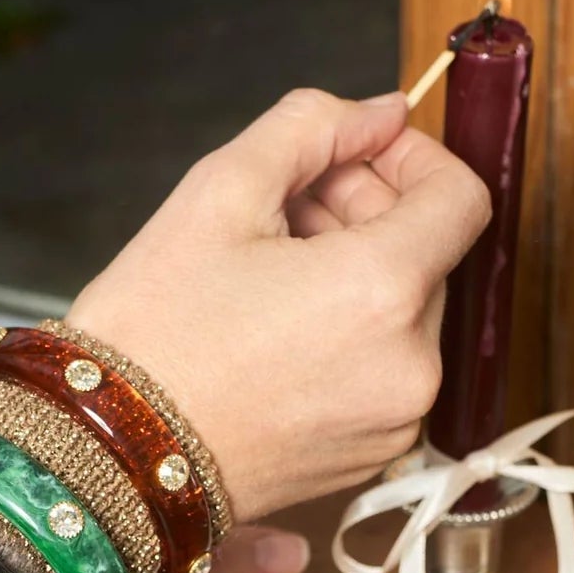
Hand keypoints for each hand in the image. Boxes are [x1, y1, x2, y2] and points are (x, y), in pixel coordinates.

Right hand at [68, 89, 490, 521]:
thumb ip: (313, 126)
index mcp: (383, 292)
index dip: (416, 159)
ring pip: (405, 316)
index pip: (462, 198)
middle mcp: (409, 365)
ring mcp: (394, 421)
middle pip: (430, 258)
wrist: (110, 453)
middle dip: (369, 216)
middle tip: (285, 211)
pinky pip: (382, 373)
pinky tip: (276, 331)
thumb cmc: (154, 332)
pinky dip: (347, 339)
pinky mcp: (369, 457)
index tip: (364, 154)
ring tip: (269, 274)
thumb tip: (380, 115)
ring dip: (356, 277)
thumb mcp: (220, 190)